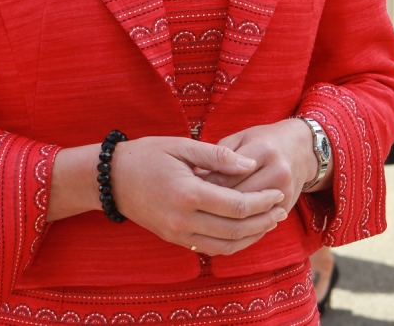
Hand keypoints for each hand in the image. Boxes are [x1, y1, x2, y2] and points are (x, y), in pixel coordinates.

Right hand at [110, 136, 286, 255]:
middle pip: (235, 230)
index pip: (236, 206)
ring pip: (225, 246)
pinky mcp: (174, 239)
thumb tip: (249, 164)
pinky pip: (211, 249)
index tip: (277, 192)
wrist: (112, 178)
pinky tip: (246, 231)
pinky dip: (233, 244)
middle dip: (263, 220)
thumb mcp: (182, 145)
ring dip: (252, 236)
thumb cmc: (147, 154)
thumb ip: (217, 156)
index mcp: (188, 193)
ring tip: (270, 222)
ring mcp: (178, 233)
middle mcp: (183, 220)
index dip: (261, 201)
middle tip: (281, 208)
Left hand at [198, 120, 324, 218]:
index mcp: (263, 149)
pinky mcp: (287, 208)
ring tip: (204, 219)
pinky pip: (260, 227)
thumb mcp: (241, 137)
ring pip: (249, 216)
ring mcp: (285, 192)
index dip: (205, 184)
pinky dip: (241, 231)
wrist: (301, 149)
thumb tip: (195, 176)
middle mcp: (277, 172)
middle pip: (238, 197)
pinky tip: (223, 230)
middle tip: (192, 208)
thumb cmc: (263, 140)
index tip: (188, 189)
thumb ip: (219, 154)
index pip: (228, 174)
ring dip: (225, 220)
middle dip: (213, 203)